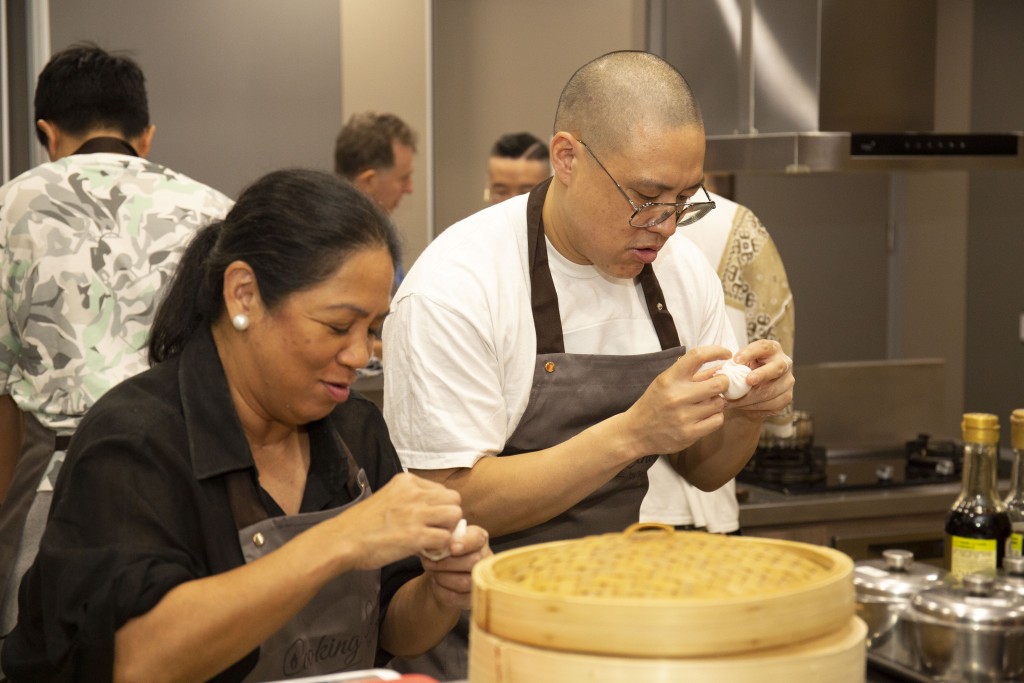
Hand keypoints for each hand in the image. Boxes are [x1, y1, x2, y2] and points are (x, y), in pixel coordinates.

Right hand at [328, 472, 462, 569]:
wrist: (343, 540)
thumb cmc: (362, 524)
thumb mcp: (388, 498)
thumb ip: (410, 499)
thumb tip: (432, 511)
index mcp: (407, 481)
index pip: (442, 490)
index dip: (439, 508)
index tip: (427, 521)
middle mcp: (414, 493)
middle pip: (454, 499)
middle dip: (448, 517)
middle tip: (435, 531)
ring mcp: (416, 513)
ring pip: (454, 515)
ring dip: (447, 530)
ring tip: (432, 540)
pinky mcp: (416, 535)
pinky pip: (445, 538)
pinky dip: (439, 548)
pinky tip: (425, 551)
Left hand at [420, 524, 491, 609]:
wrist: (442, 572)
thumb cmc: (444, 552)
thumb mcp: (443, 541)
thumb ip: (441, 541)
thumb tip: (431, 548)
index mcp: (479, 538)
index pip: (477, 539)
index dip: (466, 543)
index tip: (452, 548)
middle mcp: (486, 557)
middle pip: (472, 562)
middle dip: (446, 563)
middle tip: (430, 563)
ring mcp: (482, 579)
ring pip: (464, 582)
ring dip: (442, 577)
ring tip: (433, 572)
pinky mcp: (473, 596)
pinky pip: (456, 596)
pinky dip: (441, 590)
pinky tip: (436, 584)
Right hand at [622, 345, 732, 455]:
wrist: (635, 432)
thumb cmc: (653, 403)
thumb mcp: (666, 382)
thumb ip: (692, 373)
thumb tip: (720, 364)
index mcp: (669, 379)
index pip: (697, 356)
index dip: (716, 351)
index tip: (726, 354)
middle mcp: (677, 396)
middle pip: (719, 382)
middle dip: (724, 382)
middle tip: (719, 384)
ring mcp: (684, 416)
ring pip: (720, 403)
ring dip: (717, 401)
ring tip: (706, 403)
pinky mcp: (689, 434)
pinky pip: (717, 420)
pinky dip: (715, 417)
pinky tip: (705, 416)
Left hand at [725, 339, 794, 417]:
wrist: (751, 390)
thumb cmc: (743, 371)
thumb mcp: (738, 365)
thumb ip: (732, 366)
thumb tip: (721, 373)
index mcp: (772, 349)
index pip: (763, 347)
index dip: (750, 353)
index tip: (736, 360)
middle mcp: (784, 362)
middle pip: (776, 368)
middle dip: (761, 375)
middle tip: (747, 381)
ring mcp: (787, 381)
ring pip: (771, 390)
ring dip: (750, 397)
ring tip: (732, 400)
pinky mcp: (786, 397)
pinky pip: (771, 404)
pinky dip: (754, 407)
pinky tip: (741, 406)